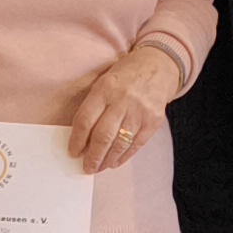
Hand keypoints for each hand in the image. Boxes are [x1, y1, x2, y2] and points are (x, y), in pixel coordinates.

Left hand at [68, 37, 186, 175]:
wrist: (158, 64)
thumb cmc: (126, 75)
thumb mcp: (104, 81)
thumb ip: (93, 106)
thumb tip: (82, 138)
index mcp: (105, 88)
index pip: (85, 120)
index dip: (77, 140)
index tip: (73, 152)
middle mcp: (122, 100)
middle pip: (103, 136)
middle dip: (92, 156)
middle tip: (87, 167)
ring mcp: (140, 111)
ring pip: (120, 143)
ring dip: (107, 160)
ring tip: (99, 167)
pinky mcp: (153, 121)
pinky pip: (136, 144)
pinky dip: (124, 156)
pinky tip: (115, 161)